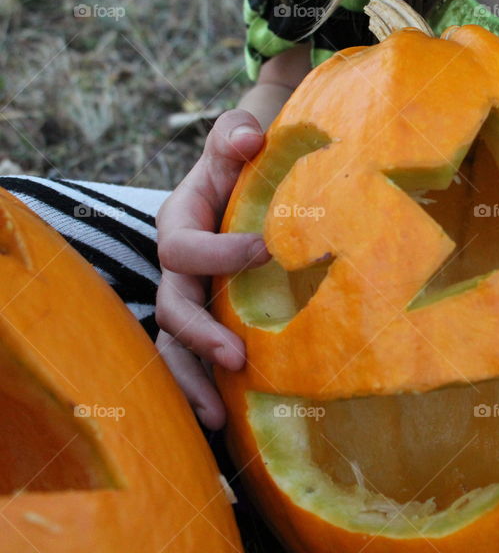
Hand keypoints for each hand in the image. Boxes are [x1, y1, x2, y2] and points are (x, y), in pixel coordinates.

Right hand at [155, 110, 270, 429]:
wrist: (246, 181)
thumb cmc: (242, 161)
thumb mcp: (236, 141)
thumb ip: (235, 136)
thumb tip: (249, 139)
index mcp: (178, 223)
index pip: (184, 246)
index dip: (218, 253)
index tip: (268, 250)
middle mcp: (176, 268)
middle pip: (172, 306)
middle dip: (199, 334)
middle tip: (237, 357)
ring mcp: (190, 298)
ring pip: (174, 345)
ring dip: (192, 381)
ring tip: (217, 418)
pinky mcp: (209, 320)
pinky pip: (194, 360)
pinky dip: (204, 388)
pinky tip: (226, 422)